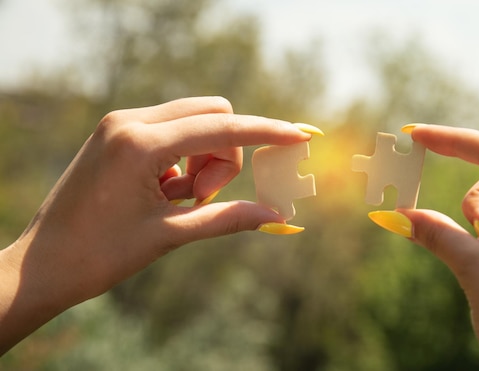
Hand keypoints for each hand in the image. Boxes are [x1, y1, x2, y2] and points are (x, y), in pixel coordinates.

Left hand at [0, 96, 312, 353]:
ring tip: (180, 201)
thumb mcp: (169, 234)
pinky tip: (163, 194)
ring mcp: (120, 125)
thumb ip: (227, 218)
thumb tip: (277, 216)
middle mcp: (129, 121)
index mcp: (140, 142)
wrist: (41, 267)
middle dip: (225, 155)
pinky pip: (172, 134)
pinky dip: (183, 161)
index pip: (221, 127)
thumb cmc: (99, 255)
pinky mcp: (118, 135)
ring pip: (194, 123)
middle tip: (204, 197)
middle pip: (212, 115)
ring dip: (204, 160)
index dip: (266, 131)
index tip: (300, 135)